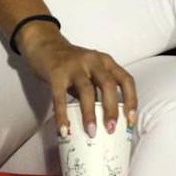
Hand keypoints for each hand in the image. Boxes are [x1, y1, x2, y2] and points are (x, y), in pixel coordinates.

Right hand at [15, 21, 136, 137]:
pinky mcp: (56, 72)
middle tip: (110, 129)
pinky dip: (62, 115)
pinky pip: (60, 96)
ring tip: (91, 132)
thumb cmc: (70, 63)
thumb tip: (105, 122)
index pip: (125, 80)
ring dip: (90, 113)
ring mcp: (74, 66)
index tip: (131, 120)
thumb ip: (97, 90)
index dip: (131, 100)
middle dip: (112, 109)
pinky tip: (63, 129)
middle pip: (108, 85)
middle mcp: (92, 61)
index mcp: (105, 61)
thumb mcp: (90, 71)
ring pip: (87, 90)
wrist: (44, 43)